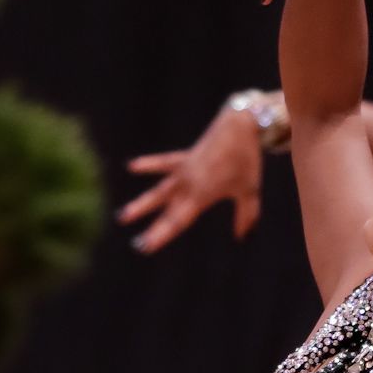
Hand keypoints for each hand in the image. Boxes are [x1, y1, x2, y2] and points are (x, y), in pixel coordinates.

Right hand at [118, 108, 262, 252]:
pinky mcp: (184, 158)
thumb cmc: (247, 160)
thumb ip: (245, 215)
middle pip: (166, 212)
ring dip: (141, 205)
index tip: (146, 247)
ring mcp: (183, 171)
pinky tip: (131, 166)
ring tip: (122, 216)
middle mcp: (188, 185)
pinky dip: (149, 164)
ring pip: (158, 192)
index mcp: (201, 195)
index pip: (177, 221)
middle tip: (136, 244)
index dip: (161, 236)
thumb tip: (241, 237)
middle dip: (152, 229)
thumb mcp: (249, 191)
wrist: (239, 125)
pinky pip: (164, 163)